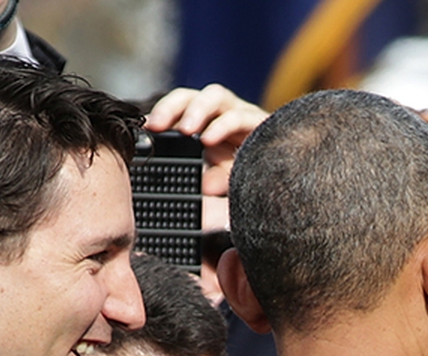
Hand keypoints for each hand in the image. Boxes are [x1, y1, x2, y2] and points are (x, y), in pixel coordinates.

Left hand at [145, 85, 267, 198]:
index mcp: (203, 124)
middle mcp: (219, 114)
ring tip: (185, 130)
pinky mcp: (259, 121)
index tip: (144, 131)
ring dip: (197, 110)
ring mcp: (239, 113)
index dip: (159, 115)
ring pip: (214, 96)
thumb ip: (212, 180)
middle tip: (157, 125)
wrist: (284, 170)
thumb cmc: (248, 173)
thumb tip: (204, 186)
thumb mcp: (223, 181)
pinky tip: (210, 139)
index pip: (177, 109)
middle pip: (190, 96)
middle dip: (172, 107)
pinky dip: (223, 125)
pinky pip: (239, 116)